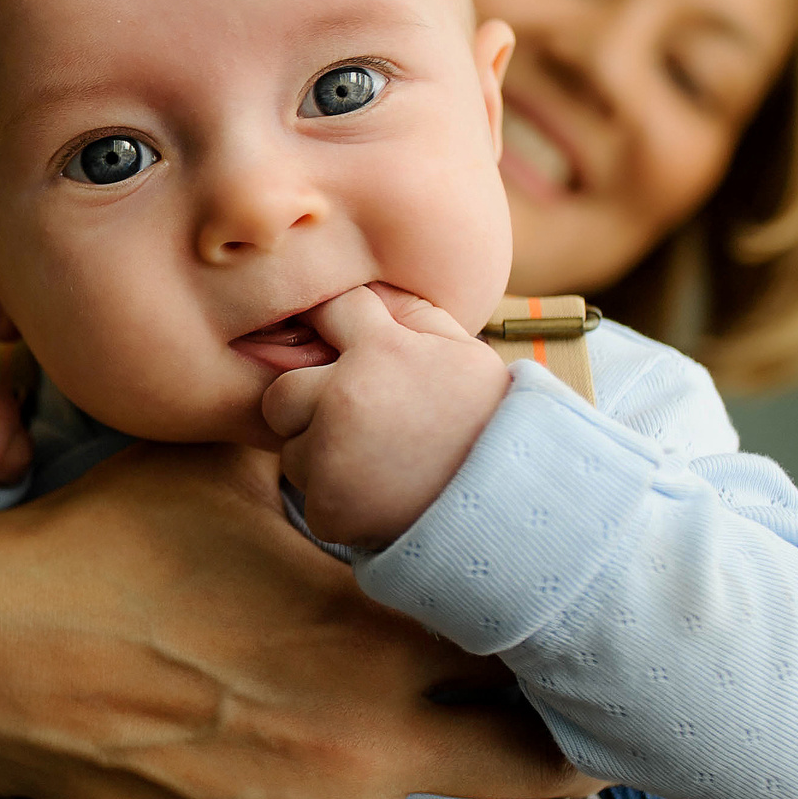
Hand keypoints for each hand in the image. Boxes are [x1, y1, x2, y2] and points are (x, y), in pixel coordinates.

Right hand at [0, 442, 636, 798]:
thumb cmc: (86, 548)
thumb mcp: (204, 462)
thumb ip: (297, 438)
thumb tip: (339, 387)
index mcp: (369, 625)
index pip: (516, 634)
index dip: (572, 633)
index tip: (605, 629)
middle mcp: (367, 735)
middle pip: (532, 763)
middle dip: (592, 761)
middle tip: (626, 754)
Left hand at [262, 284, 511, 547]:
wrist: (517, 503)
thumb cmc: (490, 422)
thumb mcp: (466, 353)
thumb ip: (413, 315)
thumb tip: (368, 291)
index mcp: (380, 350)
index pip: (328, 312)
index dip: (338, 333)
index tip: (350, 354)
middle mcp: (345, 398)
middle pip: (280, 394)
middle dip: (307, 408)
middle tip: (358, 424)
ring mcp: (331, 456)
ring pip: (293, 452)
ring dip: (325, 459)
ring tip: (383, 465)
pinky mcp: (328, 507)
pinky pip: (312, 499)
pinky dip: (341, 503)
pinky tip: (385, 498)